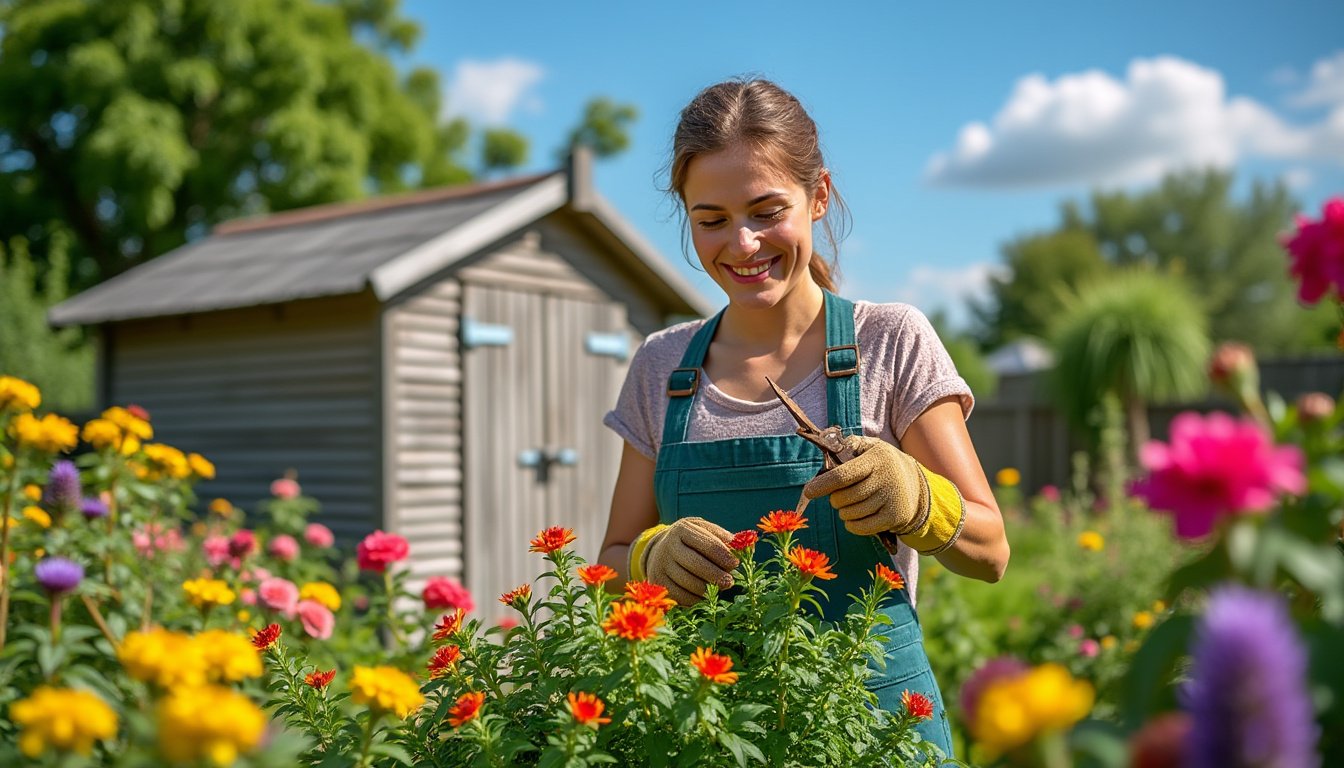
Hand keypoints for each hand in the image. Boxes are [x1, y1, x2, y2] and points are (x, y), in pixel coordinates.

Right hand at [642, 517, 738, 605]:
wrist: (661, 550)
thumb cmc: (692, 541)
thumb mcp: (704, 531)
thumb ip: (722, 537)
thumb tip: (740, 547)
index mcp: (682, 529)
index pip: (707, 544)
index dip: (723, 555)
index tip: (735, 564)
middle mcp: (668, 545)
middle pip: (695, 563)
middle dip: (715, 575)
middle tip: (730, 582)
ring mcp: (660, 564)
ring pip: (687, 581)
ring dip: (707, 589)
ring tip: (719, 589)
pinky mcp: (658, 582)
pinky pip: (679, 595)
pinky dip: (695, 599)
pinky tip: (705, 597)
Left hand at [802, 436, 926, 536]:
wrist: (914, 483)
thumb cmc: (880, 464)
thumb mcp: (869, 448)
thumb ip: (848, 446)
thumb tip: (826, 451)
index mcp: (876, 458)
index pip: (843, 475)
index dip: (822, 485)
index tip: (808, 492)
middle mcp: (886, 478)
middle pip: (844, 498)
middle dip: (835, 499)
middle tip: (839, 495)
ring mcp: (892, 499)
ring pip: (851, 514)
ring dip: (844, 512)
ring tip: (850, 504)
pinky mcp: (895, 517)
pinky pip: (862, 528)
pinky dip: (852, 525)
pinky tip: (854, 517)